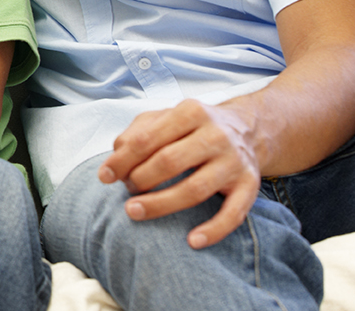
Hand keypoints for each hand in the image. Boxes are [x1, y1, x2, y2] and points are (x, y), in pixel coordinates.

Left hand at [98, 99, 260, 248]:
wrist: (247, 130)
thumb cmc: (192, 127)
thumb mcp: (164, 117)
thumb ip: (136, 132)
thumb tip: (116, 157)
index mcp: (190, 112)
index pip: (147, 139)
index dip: (121, 160)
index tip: (104, 177)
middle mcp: (215, 135)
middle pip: (169, 162)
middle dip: (140, 180)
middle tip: (126, 192)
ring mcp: (234, 161)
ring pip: (195, 189)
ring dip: (161, 204)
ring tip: (134, 212)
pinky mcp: (250, 185)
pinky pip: (233, 213)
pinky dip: (213, 230)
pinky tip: (192, 241)